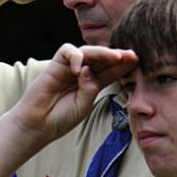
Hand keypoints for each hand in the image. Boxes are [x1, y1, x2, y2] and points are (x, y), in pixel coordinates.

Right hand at [13, 44, 136, 139]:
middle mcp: (83, 73)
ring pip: (87, 51)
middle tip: (132, 55)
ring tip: (114, 57)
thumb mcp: (83, 106)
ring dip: (102, 53)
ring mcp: (69, 68)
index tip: (138, 62)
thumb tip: (89, 70)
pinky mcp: (55, 66)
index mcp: (93, 83)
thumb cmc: (61, 118)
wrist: (38, 124)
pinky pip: (67, 51)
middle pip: (102, 58)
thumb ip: (89, 89)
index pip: (112, 70)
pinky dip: (75, 56)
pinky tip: (78, 69)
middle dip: (118, 55)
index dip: (124, 65)